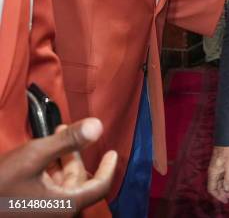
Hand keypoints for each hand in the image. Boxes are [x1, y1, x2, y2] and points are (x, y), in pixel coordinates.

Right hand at [0, 118, 116, 215]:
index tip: (112, 151)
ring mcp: (44, 215)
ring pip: (63, 187)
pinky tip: (41, 156)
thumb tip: (98, 125)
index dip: (108, 168)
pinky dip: (50, 173)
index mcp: (66, 206)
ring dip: (61, 161)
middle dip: (74, 154)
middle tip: (64, 129)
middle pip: (78, 183)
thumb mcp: (35, 155)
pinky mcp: (31, 213)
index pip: (100, 187)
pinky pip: (49, 194)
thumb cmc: (1, 183)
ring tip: (53, 135)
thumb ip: (68, 140)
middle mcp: (58, 214)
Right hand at [207, 146, 228, 203]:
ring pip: (221, 183)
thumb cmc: (228, 151)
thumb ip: (228, 179)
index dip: (218, 196)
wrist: (228, 139)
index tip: (226, 200)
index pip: (212, 189)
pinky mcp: (222, 166)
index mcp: (213, 173)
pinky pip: (224, 177)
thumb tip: (227, 190)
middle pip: (217, 187)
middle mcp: (214, 172)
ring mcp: (218, 169)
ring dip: (227, 188)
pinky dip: (228, 182)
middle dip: (225, 193)